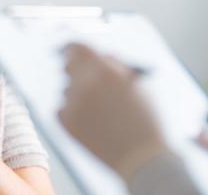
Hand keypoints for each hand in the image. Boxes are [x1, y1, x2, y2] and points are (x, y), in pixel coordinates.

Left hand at [58, 44, 167, 181]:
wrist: (142, 159)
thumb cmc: (145, 121)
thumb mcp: (138, 84)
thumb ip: (116, 65)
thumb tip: (98, 55)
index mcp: (105, 71)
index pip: (78, 48)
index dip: (74, 48)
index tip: (71, 50)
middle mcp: (85, 84)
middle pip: (67, 65)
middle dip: (75, 68)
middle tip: (83, 77)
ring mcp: (73, 104)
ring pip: (67, 89)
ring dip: (78, 94)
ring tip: (102, 112)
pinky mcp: (66, 123)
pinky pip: (62, 108)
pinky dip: (72, 112)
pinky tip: (92, 123)